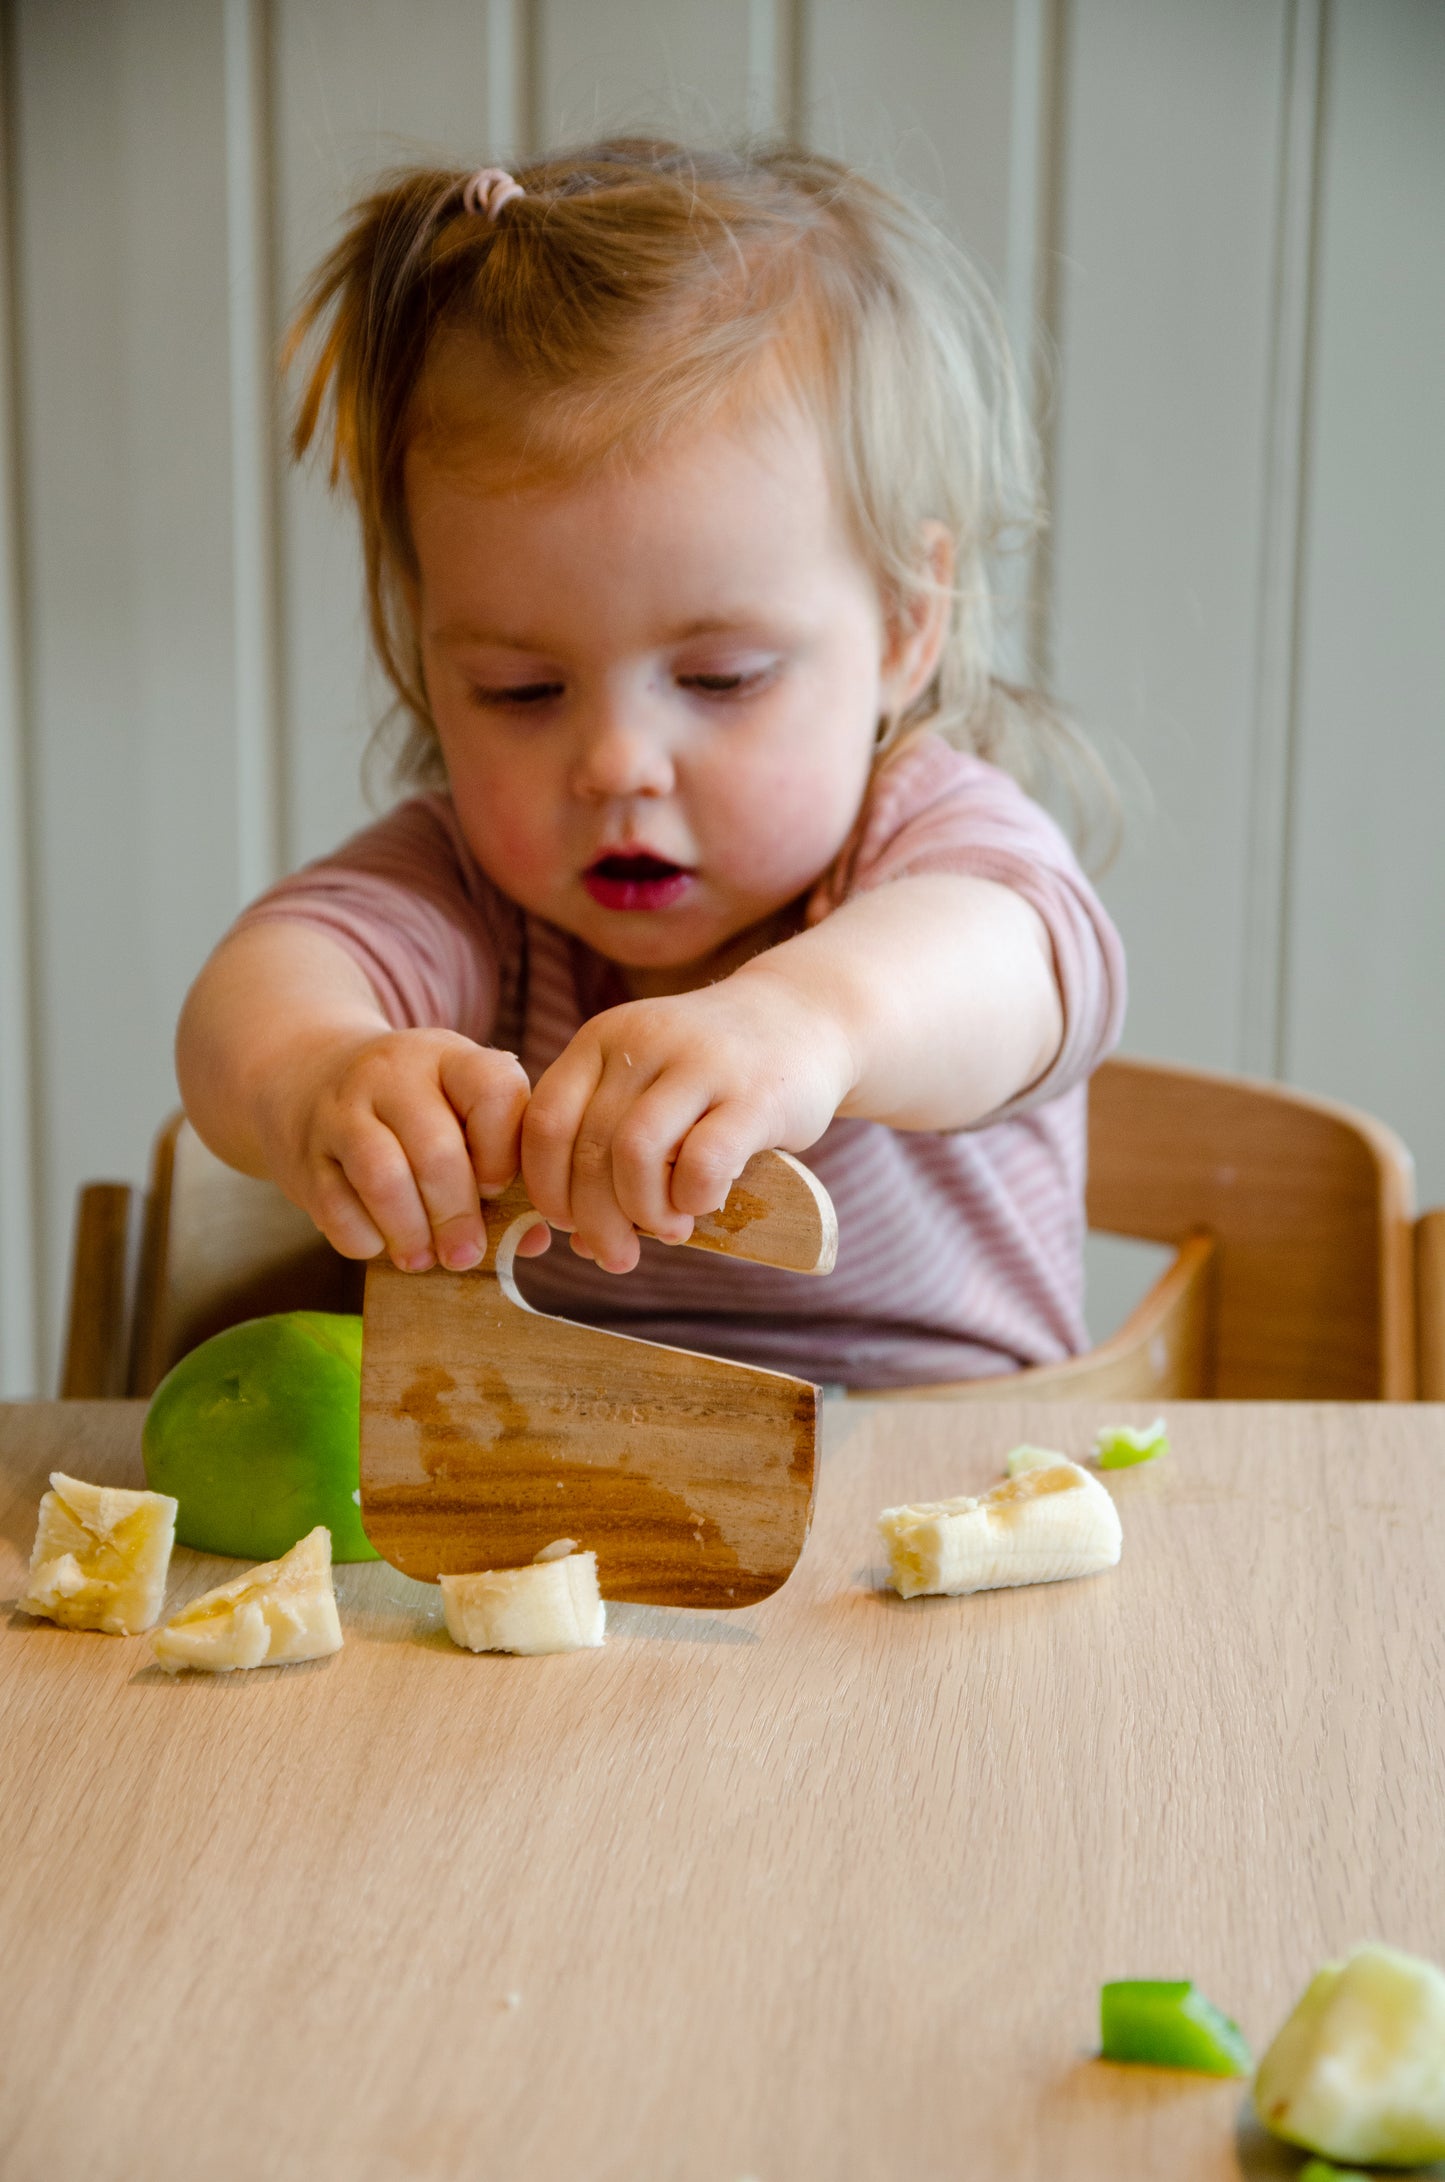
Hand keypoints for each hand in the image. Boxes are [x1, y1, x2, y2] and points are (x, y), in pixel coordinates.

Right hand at [257, 1027, 545, 1271]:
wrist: (305, 1074)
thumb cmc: (409, 1109)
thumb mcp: (457, 1109)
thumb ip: (503, 1166)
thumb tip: (533, 1239)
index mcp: (449, 1057)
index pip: (494, 1089)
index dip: (505, 1150)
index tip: (499, 1189)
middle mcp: (393, 1073)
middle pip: (436, 1149)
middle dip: (457, 1214)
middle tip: (465, 1254)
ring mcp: (342, 1110)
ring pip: (383, 1177)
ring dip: (410, 1231)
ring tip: (423, 1258)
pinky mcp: (304, 1152)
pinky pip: (335, 1206)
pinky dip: (364, 1237)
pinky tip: (379, 1244)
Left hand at [519, 972, 853, 1273]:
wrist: (807, 1017)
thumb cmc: (714, 1074)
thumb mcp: (649, 1088)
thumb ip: (608, 1149)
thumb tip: (584, 1242)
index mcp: (603, 1039)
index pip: (545, 1121)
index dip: (547, 1187)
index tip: (567, 1224)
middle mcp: (644, 1042)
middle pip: (589, 1147)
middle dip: (595, 1219)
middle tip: (618, 1253)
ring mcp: (701, 1062)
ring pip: (635, 1153)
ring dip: (642, 1211)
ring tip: (666, 1229)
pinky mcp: (756, 1093)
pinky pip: (703, 1162)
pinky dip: (693, 1199)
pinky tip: (703, 1204)